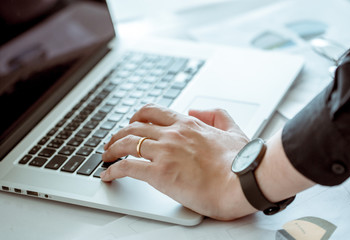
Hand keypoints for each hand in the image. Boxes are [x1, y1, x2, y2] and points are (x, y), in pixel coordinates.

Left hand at [101, 104, 255, 219]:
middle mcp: (172, 134)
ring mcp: (164, 152)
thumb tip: (198, 109)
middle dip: (119, 132)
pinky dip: (113, 170)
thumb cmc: (242, 161)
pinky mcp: (159, 173)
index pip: (153, 112)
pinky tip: (108, 174)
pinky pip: (127, 167)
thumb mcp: (233, 129)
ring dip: (111, 148)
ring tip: (105, 156)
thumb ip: (217, 114)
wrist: (244, 181)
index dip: (137, 117)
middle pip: (134, 126)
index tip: (131, 124)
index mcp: (188, 124)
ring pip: (126, 143)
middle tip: (113, 141)